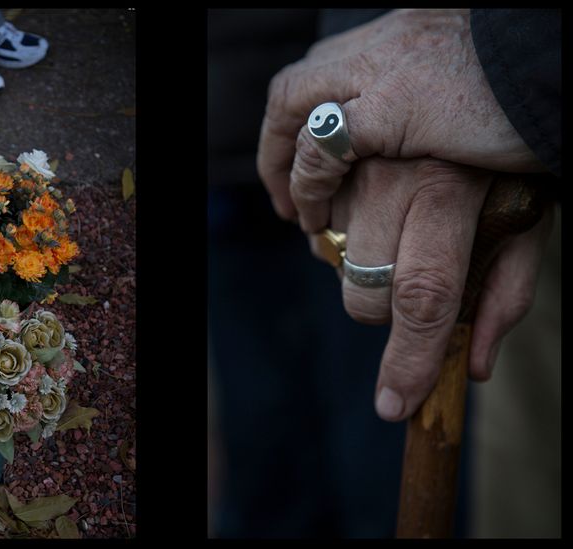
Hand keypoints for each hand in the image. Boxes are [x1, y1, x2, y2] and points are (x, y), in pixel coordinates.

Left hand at [257, 9, 544, 230]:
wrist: (557, 62)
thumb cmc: (519, 85)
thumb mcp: (455, 88)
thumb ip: (416, 112)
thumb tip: (399, 153)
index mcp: (390, 44)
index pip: (317, 74)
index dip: (295, 123)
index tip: (298, 164)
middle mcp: (376, 52)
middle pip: (293, 92)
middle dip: (277, 147)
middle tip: (286, 197)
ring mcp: (381, 74)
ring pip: (294, 115)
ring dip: (283, 169)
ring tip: (298, 216)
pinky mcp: (396, 106)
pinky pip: (323, 148)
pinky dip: (309, 185)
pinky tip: (315, 220)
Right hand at [317, 157, 552, 420]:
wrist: (478, 80)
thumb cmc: (511, 157)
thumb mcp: (528, 219)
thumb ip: (505, 292)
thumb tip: (475, 368)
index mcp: (449, 192)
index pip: (425, 295)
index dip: (409, 359)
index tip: (394, 405)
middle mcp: (390, 178)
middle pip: (366, 292)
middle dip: (384, 314)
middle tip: (410, 286)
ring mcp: (350, 166)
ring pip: (334, 262)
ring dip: (359, 269)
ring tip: (395, 235)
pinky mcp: (328, 158)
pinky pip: (317, 226)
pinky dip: (338, 236)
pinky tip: (369, 212)